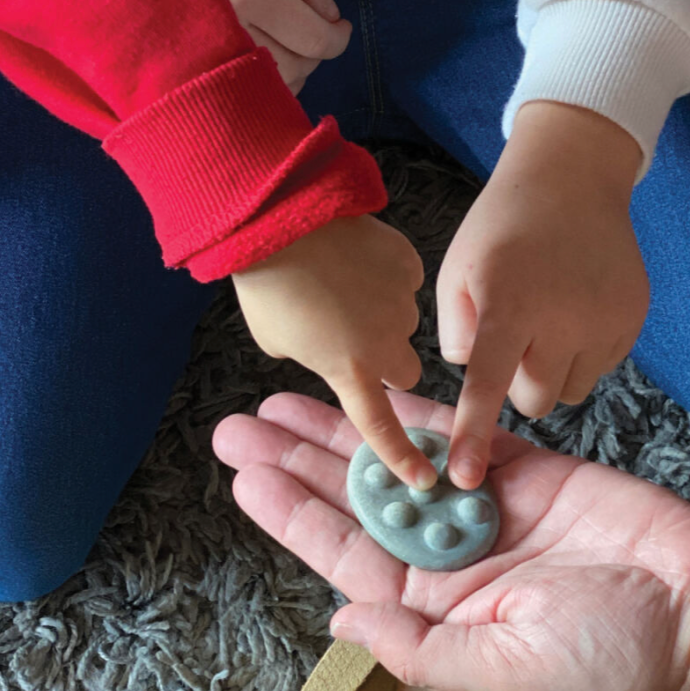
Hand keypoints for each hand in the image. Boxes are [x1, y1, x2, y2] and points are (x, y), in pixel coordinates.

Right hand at [166, 0, 350, 92]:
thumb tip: (330, 13)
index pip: (314, 38)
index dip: (337, 37)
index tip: (340, 27)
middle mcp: (229, 32)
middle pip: (298, 67)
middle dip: (316, 51)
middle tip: (312, 28)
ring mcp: (206, 59)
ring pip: (273, 87)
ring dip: (292, 69)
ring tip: (286, 41)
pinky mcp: (190, 74)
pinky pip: (243, 94)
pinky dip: (263, 81)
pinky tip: (260, 58)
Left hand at [212, 391, 689, 690]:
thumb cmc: (613, 658)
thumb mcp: (505, 668)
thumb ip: (421, 647)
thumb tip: (341, 619)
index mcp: (438, 610)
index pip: (347, 557)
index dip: (293, 516)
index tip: (245, 478)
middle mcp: (453, 558)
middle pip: (360, 501)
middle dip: (300, 462)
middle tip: (239, 424)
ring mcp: (490, 511)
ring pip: (401, 461)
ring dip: (347, 428)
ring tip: (288, 396)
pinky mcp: (532, 472)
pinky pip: (463, 436)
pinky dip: (421, 413)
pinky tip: (376, 387)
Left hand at [233, 217, 436, 488]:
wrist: (280, 214)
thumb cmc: (267, 283)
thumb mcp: (277, 340)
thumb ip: (312, 354)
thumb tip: (329, 345)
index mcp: (349, 370)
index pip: (381, 426)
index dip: (401, 455)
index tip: (422, 476)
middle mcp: (386, 344)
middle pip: (404, 371)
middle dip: (388, 361)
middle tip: (356, 337)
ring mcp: (402, 302)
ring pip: (402, 320)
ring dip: (380, 312)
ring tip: (340, 283)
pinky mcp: (408, 264)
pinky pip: (404, 278)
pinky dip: (386, 274)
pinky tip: (355, 258)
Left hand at [437, 102, 648, 488]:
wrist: (573, 176)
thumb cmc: (502, 226)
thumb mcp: (458, 269)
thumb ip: (456, 331)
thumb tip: (474, 374)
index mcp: (510, 302)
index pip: (488, 384)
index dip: (474, 435)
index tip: (465, 479)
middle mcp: (563, 316)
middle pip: (535, 401)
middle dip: (519, 385)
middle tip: (514, 343)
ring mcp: (605, 320)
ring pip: (570, 390)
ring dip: (552, 372)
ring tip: (546, 323)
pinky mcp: (632, 319)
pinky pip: (600, 368)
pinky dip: (581, 353)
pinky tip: (573, 312)